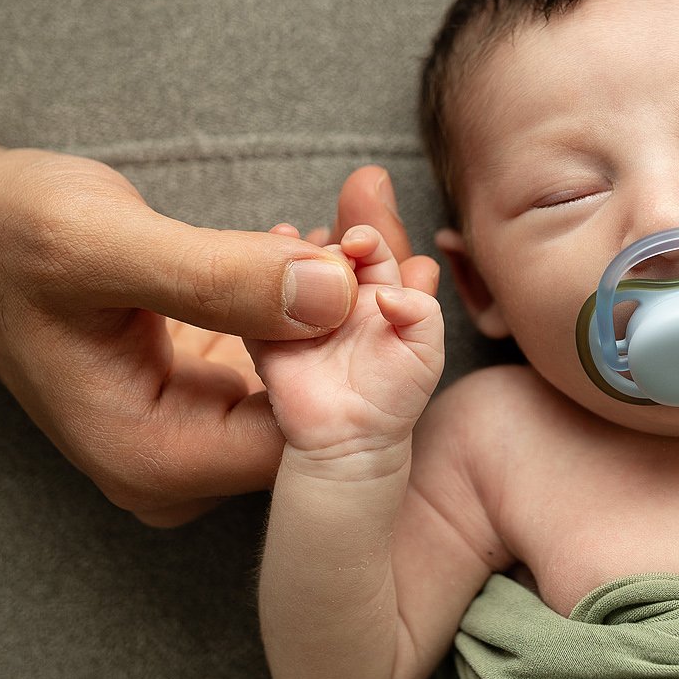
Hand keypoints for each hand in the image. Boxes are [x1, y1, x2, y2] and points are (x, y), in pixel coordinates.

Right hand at [0, 149, 437, 527]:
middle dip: (362, 322)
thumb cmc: (8, 233)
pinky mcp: (200, 388)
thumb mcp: (107, 244)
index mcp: (156, 458)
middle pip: (315, 410)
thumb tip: (335, 293)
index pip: (305, 439)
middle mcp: (178, 464)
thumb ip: (218, 277)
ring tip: (364, 219)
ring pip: (307, 376)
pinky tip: (327, 237)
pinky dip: (309, 297)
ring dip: (343, 300)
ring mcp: (191, 429)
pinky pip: (281, 353)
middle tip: (387, 232)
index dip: (361, 359)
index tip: (393, 271)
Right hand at [206, 165, 443, 401]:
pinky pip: (254, 307)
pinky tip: (255, 262)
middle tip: (330, 253)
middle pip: (327, 254)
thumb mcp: (426, 352)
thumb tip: (390, 292)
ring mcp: (299, 317)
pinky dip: (251, 284)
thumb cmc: (393, 398)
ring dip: (286, 251)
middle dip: (327, 244)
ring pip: (288, 272)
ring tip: (285, 236)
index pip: (369, 250)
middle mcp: (336, 300)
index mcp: (374, 294)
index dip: (365, 238)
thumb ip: (422, 313)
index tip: (358, 243)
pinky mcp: (268, 340)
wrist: (353, 441)